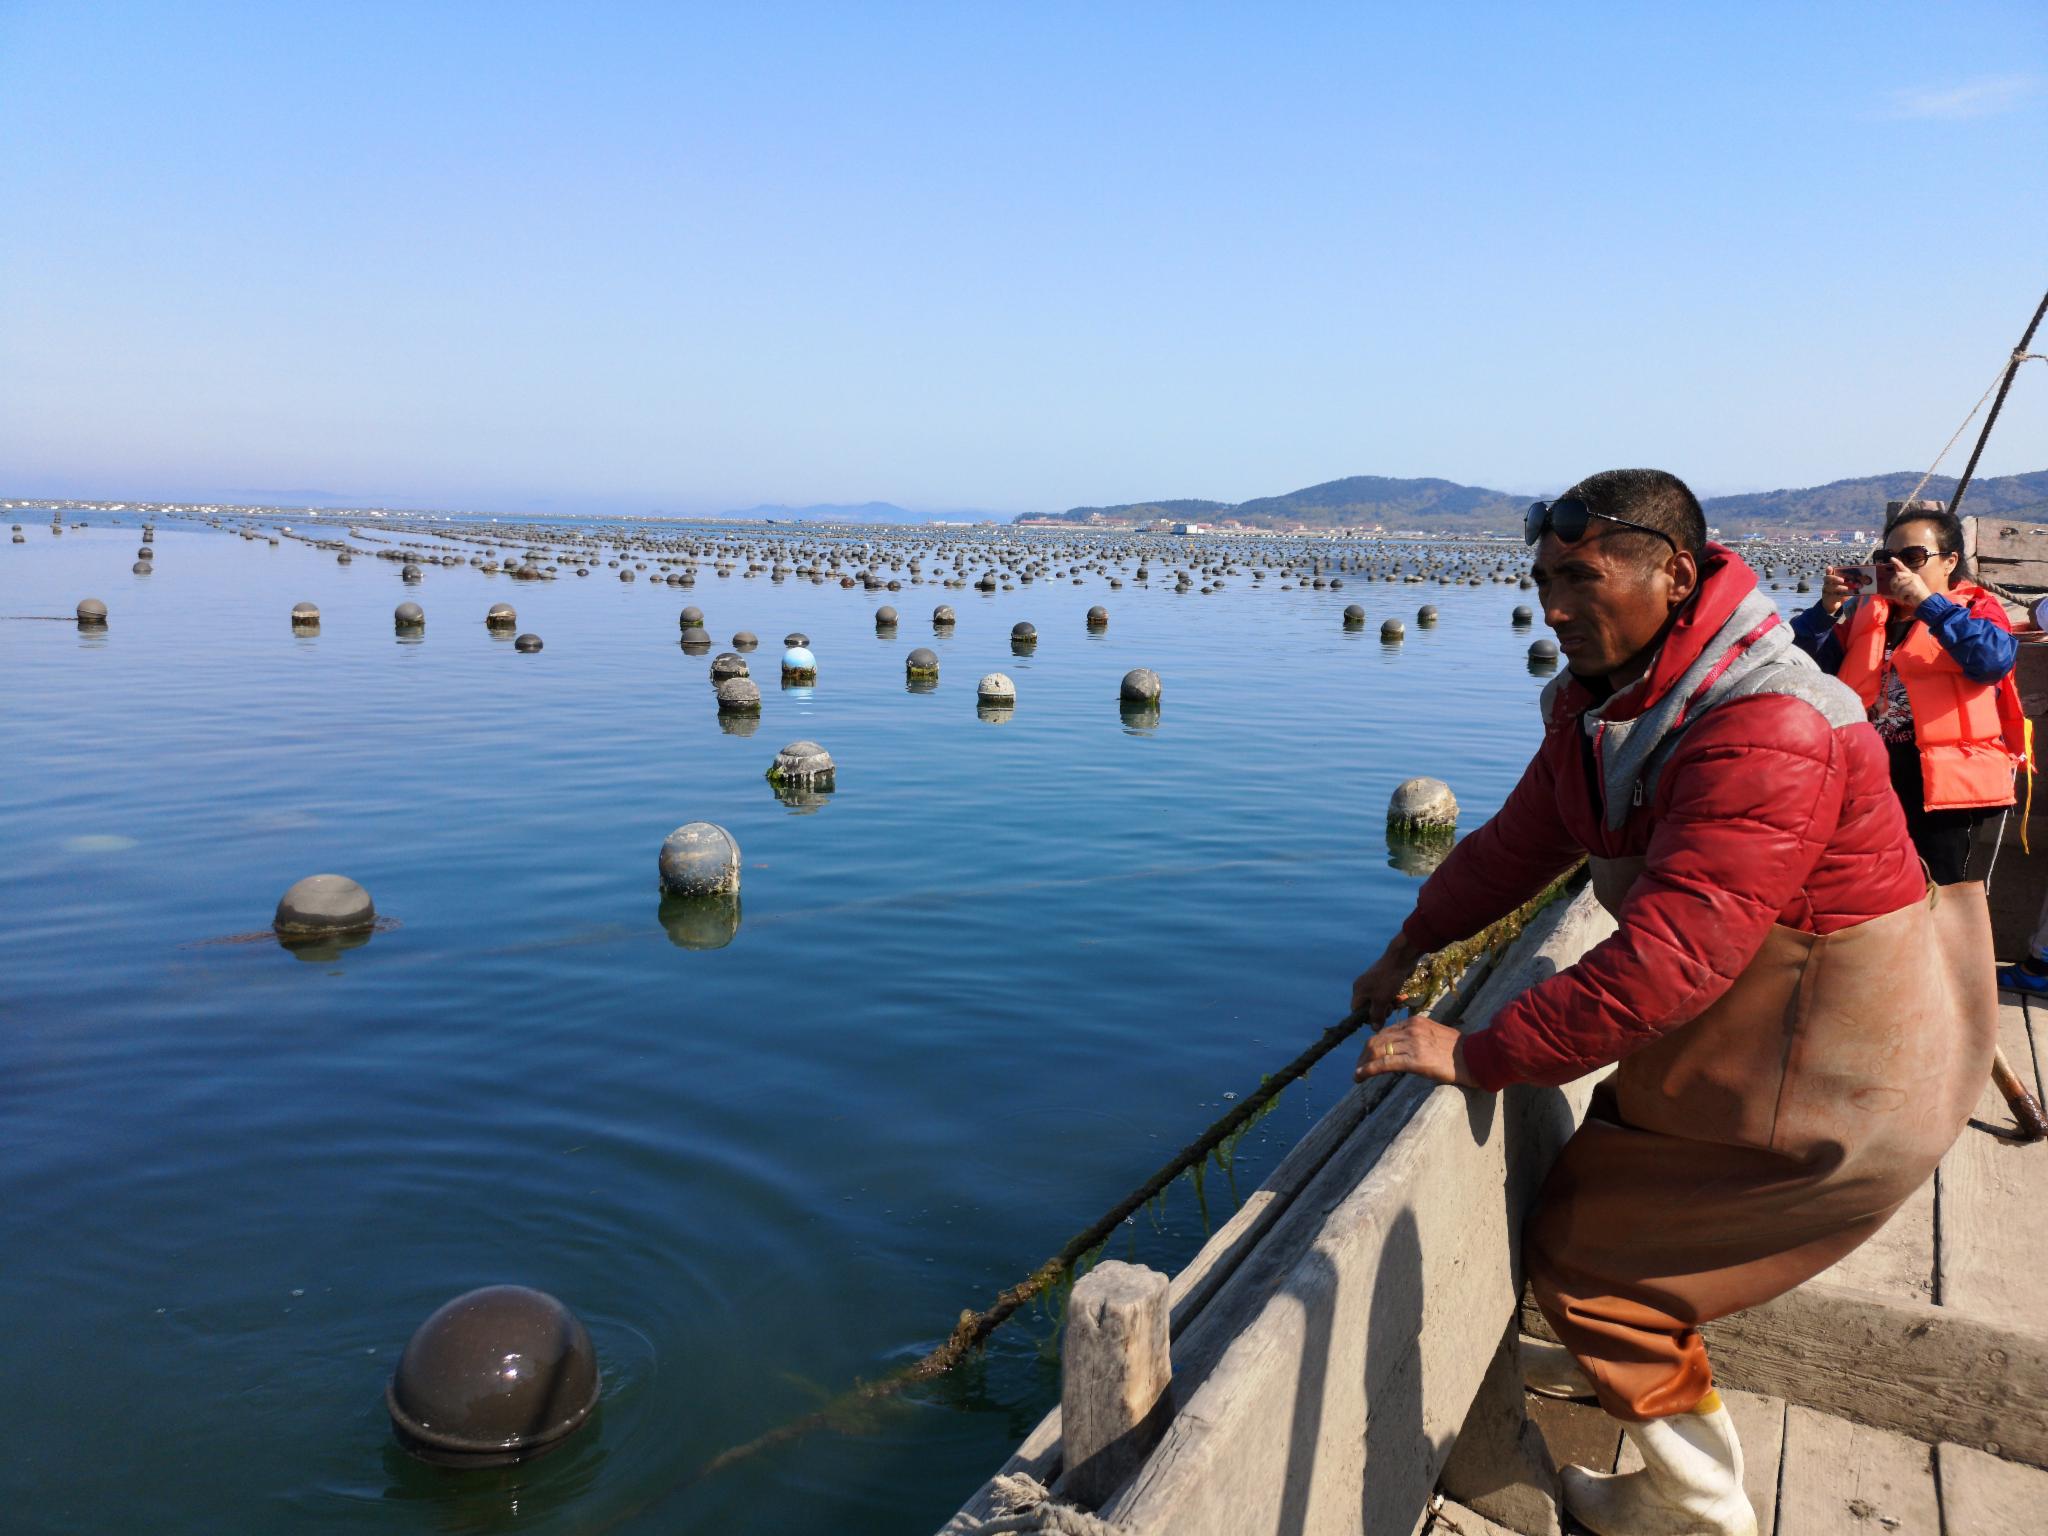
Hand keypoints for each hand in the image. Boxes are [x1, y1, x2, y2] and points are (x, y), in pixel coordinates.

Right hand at [1350, 934, 1421, 1024]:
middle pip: (1369, 1007)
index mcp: (1358, 990)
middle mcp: (1364, 987)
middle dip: (1381, 1011)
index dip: (1367, 1017)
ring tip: (1396, 1000)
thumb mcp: (1381, 1000)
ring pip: (1379, 1002)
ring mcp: (1374, 983)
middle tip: (1390, 1007)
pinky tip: (1400, 996)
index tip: (1379, 1018)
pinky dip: (1393, 997)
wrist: (1401, 959)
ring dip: (1388, 1004)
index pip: (1356, 1011)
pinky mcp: (1385, 981)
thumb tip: (1374, 1029)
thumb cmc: (1388, 980)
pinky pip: (1386, 994)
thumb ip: (1376, 1015)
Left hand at [1353, 1012, 1475, 1086]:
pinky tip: (1360, 1076)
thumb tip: (1400, 1047)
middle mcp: (1411, 1029)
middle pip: (1377, 1039)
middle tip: (1359, 1066)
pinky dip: (1369, 1069)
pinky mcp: (1416, 1060)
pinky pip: (1385, 1064)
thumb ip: (1416, 1037)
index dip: (1373, 1044)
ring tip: (1358, 1074)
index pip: (1385, 1031)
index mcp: (1415, 1022)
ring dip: (1364, 1063)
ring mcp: (1413, 1044)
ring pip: (1378, 1051)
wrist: (1477, 1058)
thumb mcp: (1434, 1035)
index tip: (1367, 1055)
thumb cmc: (1458, 1051)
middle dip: (1364, 1054)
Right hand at [1819, 568, 1854, 613]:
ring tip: (1846, 589)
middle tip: (1842, 580)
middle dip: (1835, 578)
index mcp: (1831, 579)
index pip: (1829, 573)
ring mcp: (1826, 591)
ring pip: (1829, 587)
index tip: (1830, 567)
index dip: (1828, 570)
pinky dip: (1840, 596)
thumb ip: (1852, 583)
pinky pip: (1833, 596)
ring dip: (1839, 588)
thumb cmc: (1840, 593)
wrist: (1833, 604)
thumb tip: (1863, 580)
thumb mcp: (1846, 587)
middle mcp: (1827, 584)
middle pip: (1827, 578)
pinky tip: (1846, 596)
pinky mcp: (1828, 598)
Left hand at [1880, 558, 1932, 609]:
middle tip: (1898, 593)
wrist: (1927, 602)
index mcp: (1912, 576)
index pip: (1904, 568)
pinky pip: (1901, 591)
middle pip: (1897, 576)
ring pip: (1898, 585)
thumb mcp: (1907, 590)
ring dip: (1899, 594)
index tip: (1891, 558)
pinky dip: (1902, 597)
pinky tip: (1907, 599)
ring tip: (1905, 597)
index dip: (1897, 563)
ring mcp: (1913, 580)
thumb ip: (1899, 587)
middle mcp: (1913, 576)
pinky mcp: (1913, 586)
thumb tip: (1888, 587)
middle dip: (1894, 585)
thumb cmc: (1916, 597)